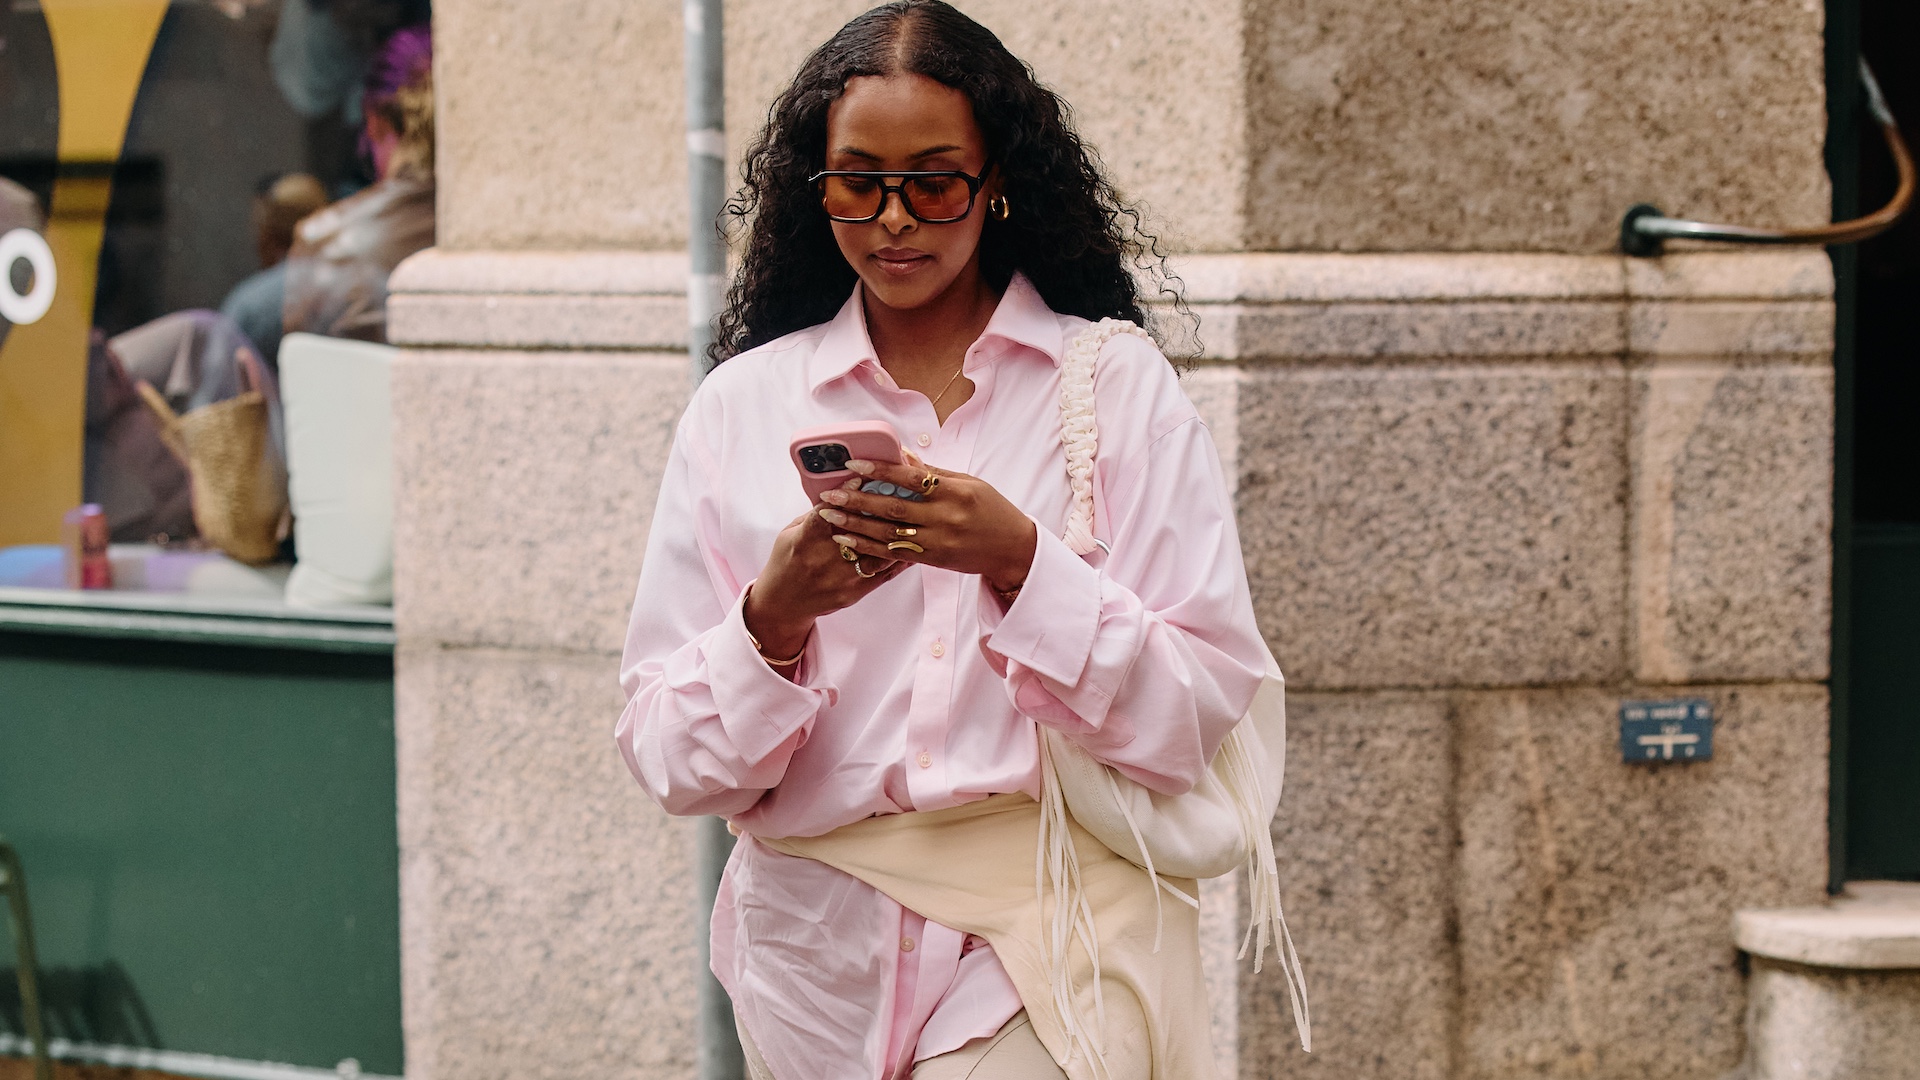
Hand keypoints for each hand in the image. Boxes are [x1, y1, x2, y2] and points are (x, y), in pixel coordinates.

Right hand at [745, 505, 907, 658]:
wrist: (785, 603)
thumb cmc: (787, 561)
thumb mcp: (790, 533)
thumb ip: (815, 514)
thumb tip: (840, 492)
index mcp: (804, 541)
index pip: (826, 514)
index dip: (844, 496)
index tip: (860, 480)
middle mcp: (824, 559)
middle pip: (857, 531)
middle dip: (877, 509)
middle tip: (896, 490)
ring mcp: (842, 577)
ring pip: (877, 551)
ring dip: (895, 532)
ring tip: (912, 513)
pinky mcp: (856, 591)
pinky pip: (884, 572)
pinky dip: (901, 556)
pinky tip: (914, 542)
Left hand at [815, 454, 1036, 593]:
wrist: (1012, 549)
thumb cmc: (992, 510)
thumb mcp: (969, 483)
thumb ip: (933, 472)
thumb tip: (901, 453)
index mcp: (956, 491)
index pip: (911, 477)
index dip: (880, 469)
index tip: (853, 464)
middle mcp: (946, 517)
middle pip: (893, 507)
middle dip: (858, 499)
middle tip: (829, 492)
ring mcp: (938, 541)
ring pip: (888, 532)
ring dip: (855, 523)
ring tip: (829, 514)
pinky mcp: (932, 560)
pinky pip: (894, 552)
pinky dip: (867, 545)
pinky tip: (847, 537)